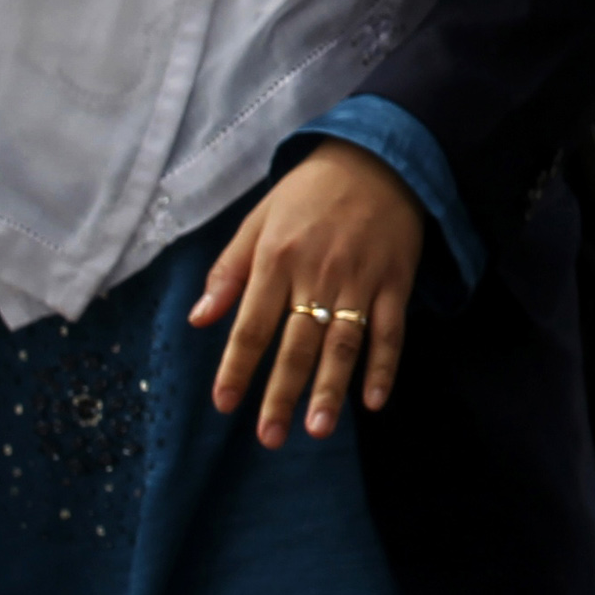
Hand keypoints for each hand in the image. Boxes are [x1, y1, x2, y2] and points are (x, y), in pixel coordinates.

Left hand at [191, 139, 424, 445]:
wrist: (379, 157)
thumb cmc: (309, 192)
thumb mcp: (258, 219)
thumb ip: (229, 270)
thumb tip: (198, 320)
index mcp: (277, 258)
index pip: (253, 324)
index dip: (237, 367)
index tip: (225, 404)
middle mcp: (318, 273)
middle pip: (297, 343)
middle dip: (282, 393)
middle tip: (270, 437)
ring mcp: (361, 278)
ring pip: (343, 342)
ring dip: (331, 388)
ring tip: (318, 429)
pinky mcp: (396, 280)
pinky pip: (390, 330)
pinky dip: (384, 365)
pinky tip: (374, 400)